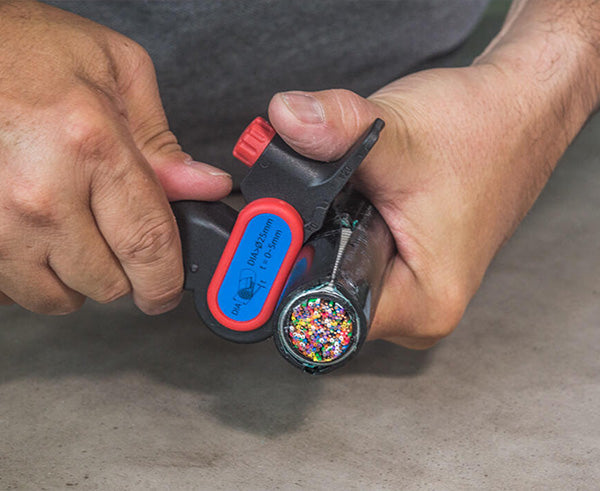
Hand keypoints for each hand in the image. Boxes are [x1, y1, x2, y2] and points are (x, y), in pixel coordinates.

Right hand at [0, 1, 230, 314]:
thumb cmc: (27, 51)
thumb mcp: (116, 71)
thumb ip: (162, 143)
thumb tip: (206, 187)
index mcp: (91, 148)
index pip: (148, 245)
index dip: (166, 281)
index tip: (168, 291)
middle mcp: (40, 196)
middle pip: (108, 283)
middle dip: (125, 270)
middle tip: (118, 235)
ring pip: (59, 297)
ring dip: (77, 275)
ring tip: (75, 229)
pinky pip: (14, 291)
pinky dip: (34, 273)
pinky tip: (37, 236)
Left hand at [268, 62, 591, 347]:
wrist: (519, 114)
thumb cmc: (485, 132)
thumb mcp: (402, 131)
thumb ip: (337, 130)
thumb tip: (285, 121)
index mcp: (423, 301)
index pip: (323, 310)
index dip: (285, 270)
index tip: (270, 229)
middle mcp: (416, 307)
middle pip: (321, 293)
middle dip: (302, 241)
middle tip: (314, 194)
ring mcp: (410, 287)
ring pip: (333, 272)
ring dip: (322, 229)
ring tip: (348, 189)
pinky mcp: (405, 265)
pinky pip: (351, 257)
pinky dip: (339, 224)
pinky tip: (354, 195)